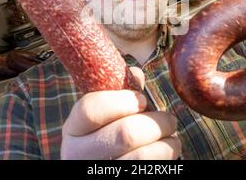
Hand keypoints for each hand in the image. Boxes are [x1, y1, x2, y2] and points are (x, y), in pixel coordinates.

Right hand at [61, 67, 180, 159]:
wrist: (104, 163)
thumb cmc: (110, 132)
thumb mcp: (107, 111)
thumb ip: (120, 90)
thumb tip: (136, 76)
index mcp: (73, 128)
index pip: (90, 110)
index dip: (122, 101)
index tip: (142, 100)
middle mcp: (77, 154)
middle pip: (124, 134)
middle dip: (156, 123)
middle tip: (169, 120)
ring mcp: (97, 172)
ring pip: (141, 157)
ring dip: (166, 144)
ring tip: (172, 138)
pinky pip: (148, 170)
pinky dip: (165, 159)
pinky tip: (167, 152)